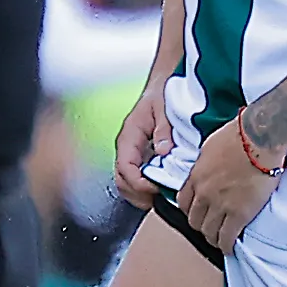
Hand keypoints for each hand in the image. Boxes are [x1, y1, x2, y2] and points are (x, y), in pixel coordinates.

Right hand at [113, 79, 171, 208]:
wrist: (163, 87)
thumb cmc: (163, 95)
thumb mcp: (165, 107)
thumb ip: (164, 129)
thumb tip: (163, 152)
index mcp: (129, 136)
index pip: (125, 167)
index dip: (139, 183)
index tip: (156, 188)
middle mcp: (127, 148)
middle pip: (122, 180)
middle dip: (138, 195)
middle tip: (159, 200)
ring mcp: (132, 155)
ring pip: (126, 183)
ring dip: (141, 195)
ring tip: (160, 198)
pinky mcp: (140, 159)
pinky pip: (136, 179)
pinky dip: (146, 189)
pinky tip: (161, 190)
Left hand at [181, 118, 281, 251]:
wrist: (259, 138)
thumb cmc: (238, 134)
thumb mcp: (210, 146)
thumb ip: (205, 162)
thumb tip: (207, 167)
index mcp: (196, 176)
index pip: (183, 202)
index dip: (190, 210)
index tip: (197, 213)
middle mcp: (203, 193)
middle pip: (193, 220)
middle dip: (200, 226)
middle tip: (209, 228)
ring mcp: (220, 204)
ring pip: (208, 231)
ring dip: (212, 237)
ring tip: (219, 240)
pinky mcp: (239, 213)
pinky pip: (227, 237)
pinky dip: (226, 245)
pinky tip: (229, 248)